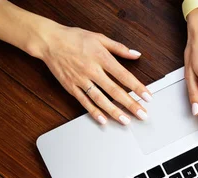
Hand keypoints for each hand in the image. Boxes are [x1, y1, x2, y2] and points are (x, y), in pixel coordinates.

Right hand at [34, 24, 151, 124]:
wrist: (50, 42)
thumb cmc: (74, 38)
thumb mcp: (99, 38)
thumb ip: (119, 48)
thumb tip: (136, 54)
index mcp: (101, 57)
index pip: (124, 75)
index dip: (137, 87)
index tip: (147, 97)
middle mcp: (92, 70)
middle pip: (114, 90)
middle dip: (130, 104)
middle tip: (142, 114)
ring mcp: (81, 80)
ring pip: (100, 99)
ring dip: (114, 112)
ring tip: (125, 121)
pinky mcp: (71, 87)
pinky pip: (84, 102)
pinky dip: (94, 112)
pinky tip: (103, 120)